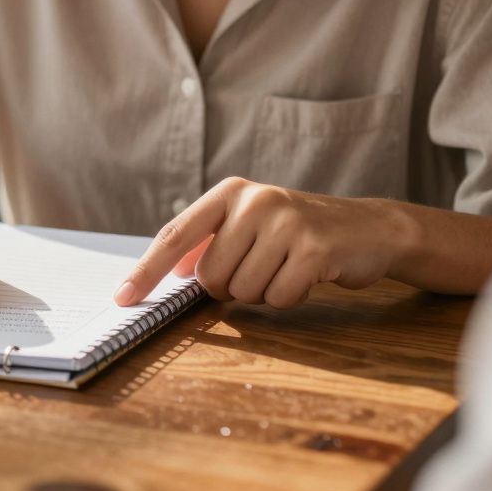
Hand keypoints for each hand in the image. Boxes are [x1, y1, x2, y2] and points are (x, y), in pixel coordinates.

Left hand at [115, 178, 411, 308]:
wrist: (369, 229)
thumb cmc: (299, 233)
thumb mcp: (250, 226)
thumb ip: (209, 244)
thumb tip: (172, 272)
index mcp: (230, 192)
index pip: (175, 235)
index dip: (146, 271)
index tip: (122, 298)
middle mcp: (254, 200)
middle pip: (211, 277)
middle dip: (233, 287)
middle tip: (264, 266)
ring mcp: (285, 221)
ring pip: (244, 292)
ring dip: (264, 293)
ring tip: (288, 267)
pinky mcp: (313, 248)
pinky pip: (279, 298)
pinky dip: (290, 297)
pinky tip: (308, 276)